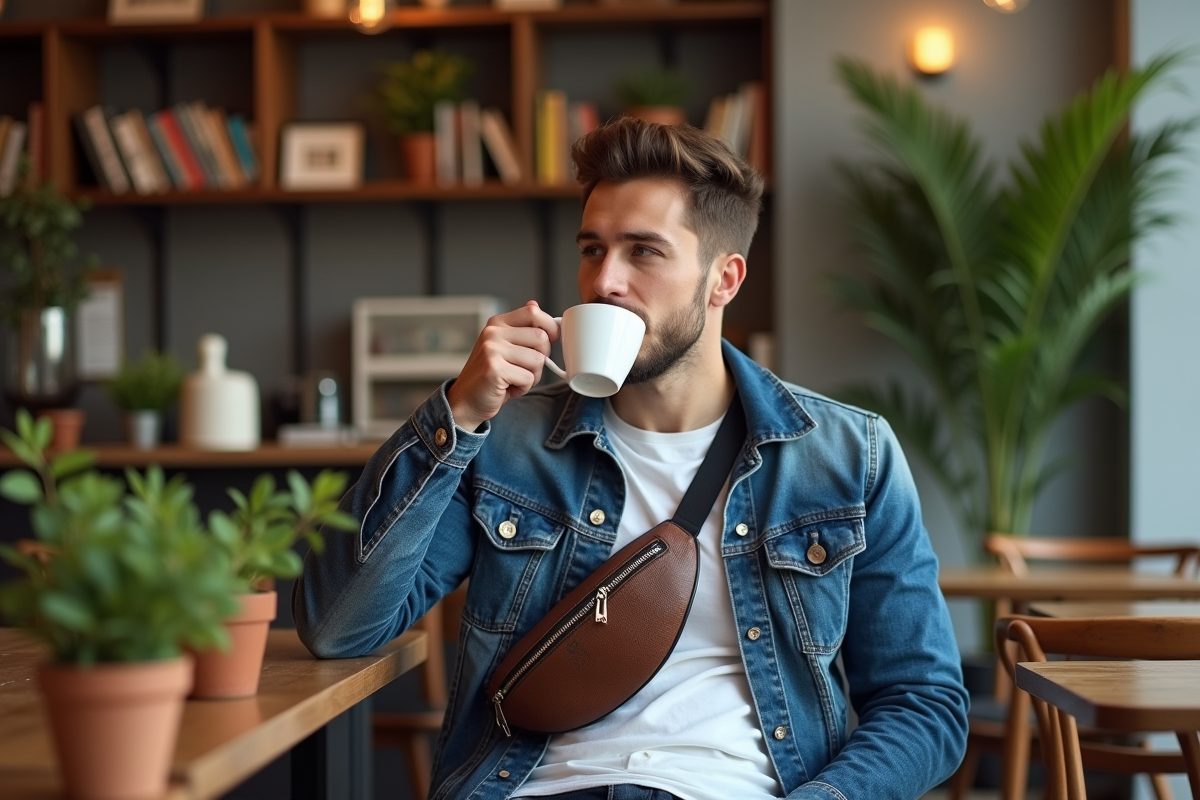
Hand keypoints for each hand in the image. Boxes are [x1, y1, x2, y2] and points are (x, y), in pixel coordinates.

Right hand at [447, 301, 558, 432]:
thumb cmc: (491, 376)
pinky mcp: (494, 369)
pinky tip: (508, 388)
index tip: (552, 339)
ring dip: (532, 376)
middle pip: (541, 338)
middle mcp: (493, 333)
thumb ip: (521, 328)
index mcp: (497, 324)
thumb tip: (535, 305)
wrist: (466, 401)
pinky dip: (524, 388)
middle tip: (525, 369)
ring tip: (514, 379)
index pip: (533, 312)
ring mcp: (492, 350)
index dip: (550, 326)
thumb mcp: (505, 347)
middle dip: (541, 358)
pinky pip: (528, 378)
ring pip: (538, 360)